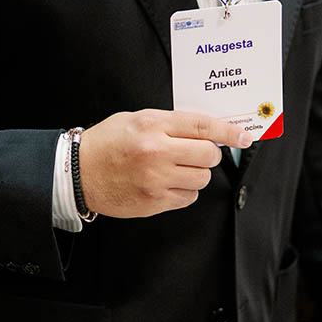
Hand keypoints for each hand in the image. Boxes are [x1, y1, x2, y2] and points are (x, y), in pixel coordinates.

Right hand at [79, 109, 251, 218]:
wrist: (77, 172)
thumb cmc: (107, 142)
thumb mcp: (137, 119)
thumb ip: (171, 122)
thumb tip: (206, 129)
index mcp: (153, 125)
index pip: (202, 126)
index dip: (228, 131)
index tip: (243, 136)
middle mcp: (156, 152)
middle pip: (209, 155)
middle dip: (209, 154)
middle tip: (196, 152)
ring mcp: (155, 180)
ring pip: (201, 179)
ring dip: (195, 173)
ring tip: (173, 168)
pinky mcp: (153, 202)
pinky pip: (187, 198)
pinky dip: (183, 191)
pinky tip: (165, 183)